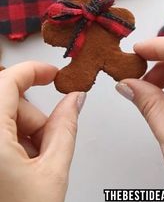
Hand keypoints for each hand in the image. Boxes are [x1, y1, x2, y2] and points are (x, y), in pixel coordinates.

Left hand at [0, 61, 85, 201]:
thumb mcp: (51, 174)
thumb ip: (66, 128)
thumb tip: (75, 100)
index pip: (10, 79)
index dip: (35, 71)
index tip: (53, 74)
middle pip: (7, 100)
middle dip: (33, 117)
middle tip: (47, 144)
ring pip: (1, 117)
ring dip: (22, 132)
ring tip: (33, 165)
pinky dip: (9, 142)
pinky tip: (19, 168)